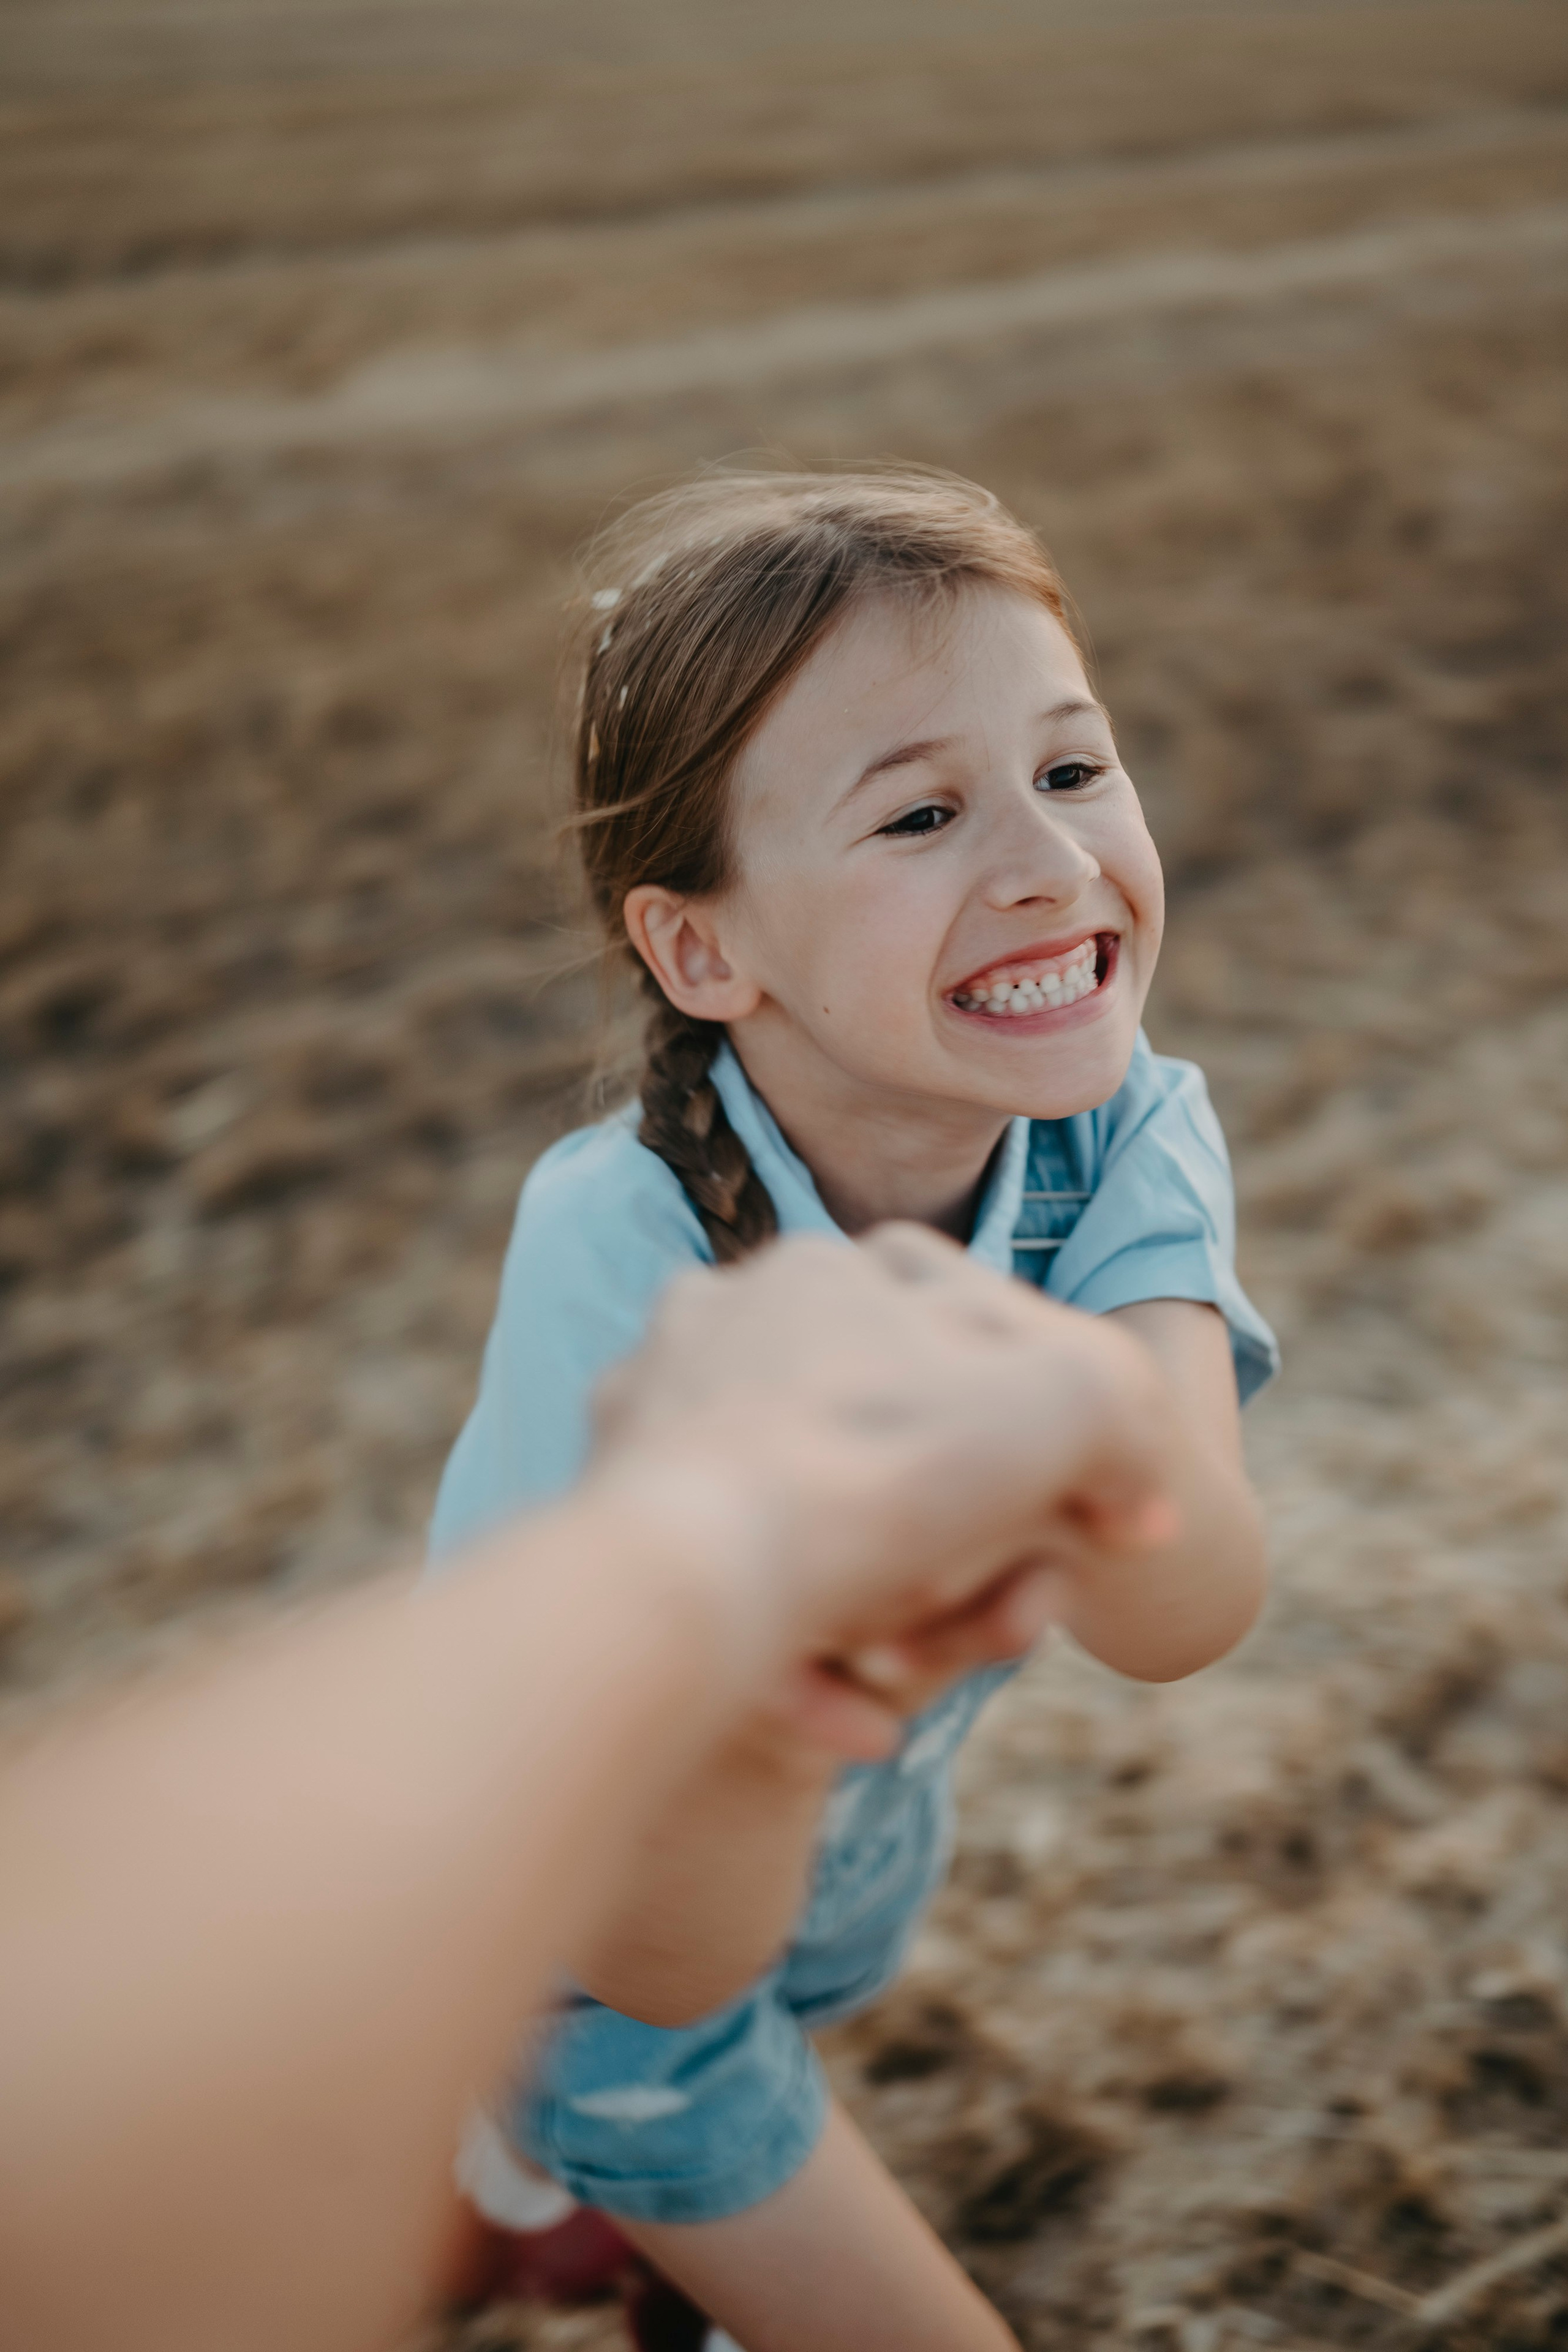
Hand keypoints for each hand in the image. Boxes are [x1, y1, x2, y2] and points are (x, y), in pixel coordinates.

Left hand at [590, 1225, 1177, 1748]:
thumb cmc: (885, 1466)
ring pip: (812, 1523)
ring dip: (878, 1609)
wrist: (692, 1577)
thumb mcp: (1071, 1404)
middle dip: (953, 1539)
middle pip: (883, 1443)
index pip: (959, 1327)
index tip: (1077, 1522)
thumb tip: (1137, 1504)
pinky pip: (737, 1592)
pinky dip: (798, 1660)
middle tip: (999, 1613)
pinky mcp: (615, 1523)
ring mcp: (659, 1420)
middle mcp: (724, 1324)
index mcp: (825, 1269)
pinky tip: (854, 1720)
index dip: (1041, 1428)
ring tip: (911, 1678)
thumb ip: (1127, 1422)